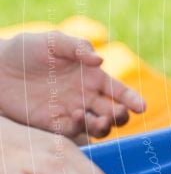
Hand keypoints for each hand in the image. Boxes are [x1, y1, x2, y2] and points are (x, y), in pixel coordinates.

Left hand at [0, 32, 145, 138]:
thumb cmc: (26, 49)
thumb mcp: (53, 41)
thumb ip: (77, 47)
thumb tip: (100, 60)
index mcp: (93, 77)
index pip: (120, 92)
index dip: (133, 100)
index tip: (141, 106)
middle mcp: (86, 97)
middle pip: (114, 114)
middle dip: (121, 116)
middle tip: (116, 114)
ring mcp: (71, 112)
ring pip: (98, 127)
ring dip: (104, 127)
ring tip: (99, 120)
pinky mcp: (53, 124)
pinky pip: (72, 133)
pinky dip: (79, 129)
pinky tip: (75, 116)